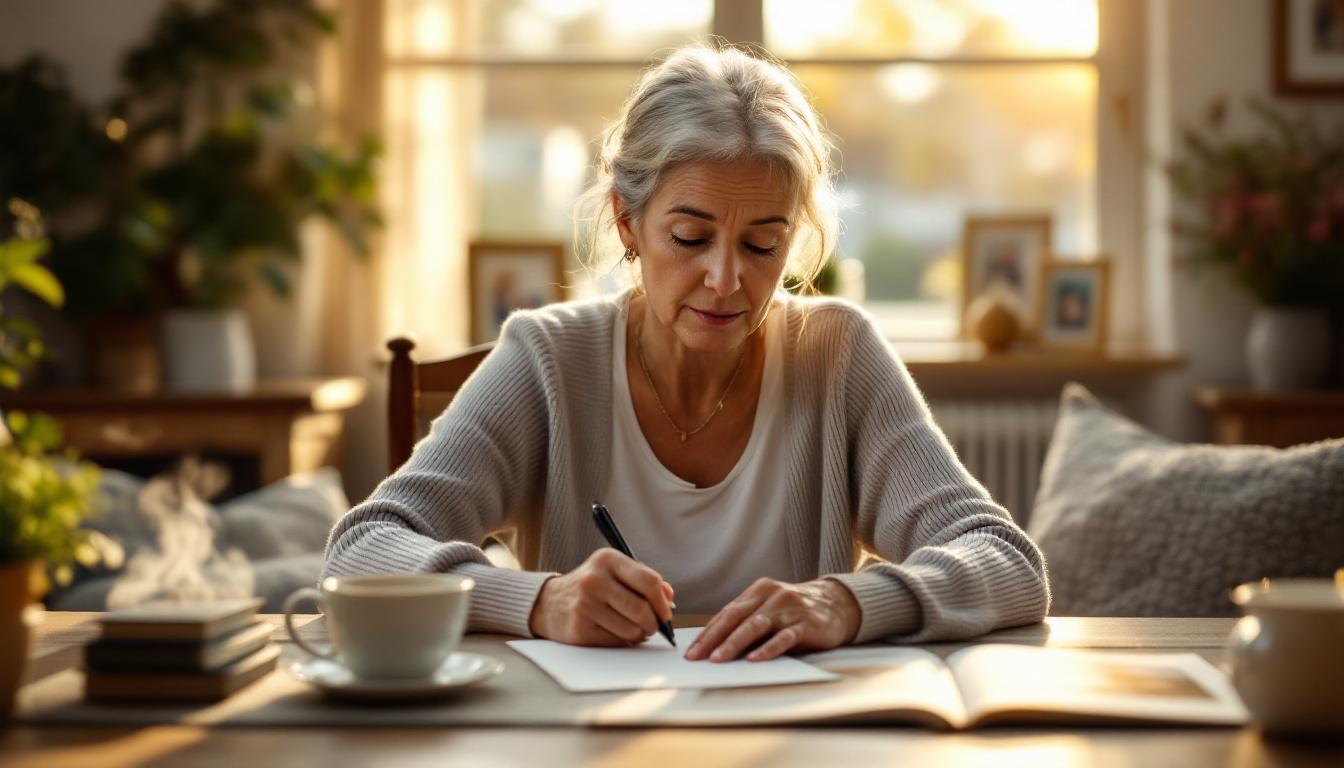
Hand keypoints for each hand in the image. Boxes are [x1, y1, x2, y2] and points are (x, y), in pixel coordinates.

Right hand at [528, 548, 674, 645]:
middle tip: (653, 626)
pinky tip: (616, 632)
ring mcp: (585, 604)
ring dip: (639, 634)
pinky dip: (623, 641)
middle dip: (653, 623)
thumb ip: (643, 580)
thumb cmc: (591, 587)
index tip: (665, 612)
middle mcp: (595, 579)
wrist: (549, 603)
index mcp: (607, 560)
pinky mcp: (580, 628)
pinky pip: (616, 641)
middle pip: (641, 609)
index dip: (662, 601)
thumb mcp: (613, 572)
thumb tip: (669, 598)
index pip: (649, 581)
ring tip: (633, 629)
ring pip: (631, 629)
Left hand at [686, 578, 860, 662]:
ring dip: (734, 644)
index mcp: (759, 590)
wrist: (839, 604)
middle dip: (713, 638)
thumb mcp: (771, 609)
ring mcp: (789, 608)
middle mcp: (772, 595)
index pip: (727, 612)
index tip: (691, 650)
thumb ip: (748, 622)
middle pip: (736, 617)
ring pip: (756, 626)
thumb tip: (716, 646)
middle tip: (697, 656)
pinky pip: (784, 637)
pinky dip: (768, 649)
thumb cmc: (797, 612)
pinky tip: (754, 659)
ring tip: (718, 659)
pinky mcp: (806, 623)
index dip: (707, 632)